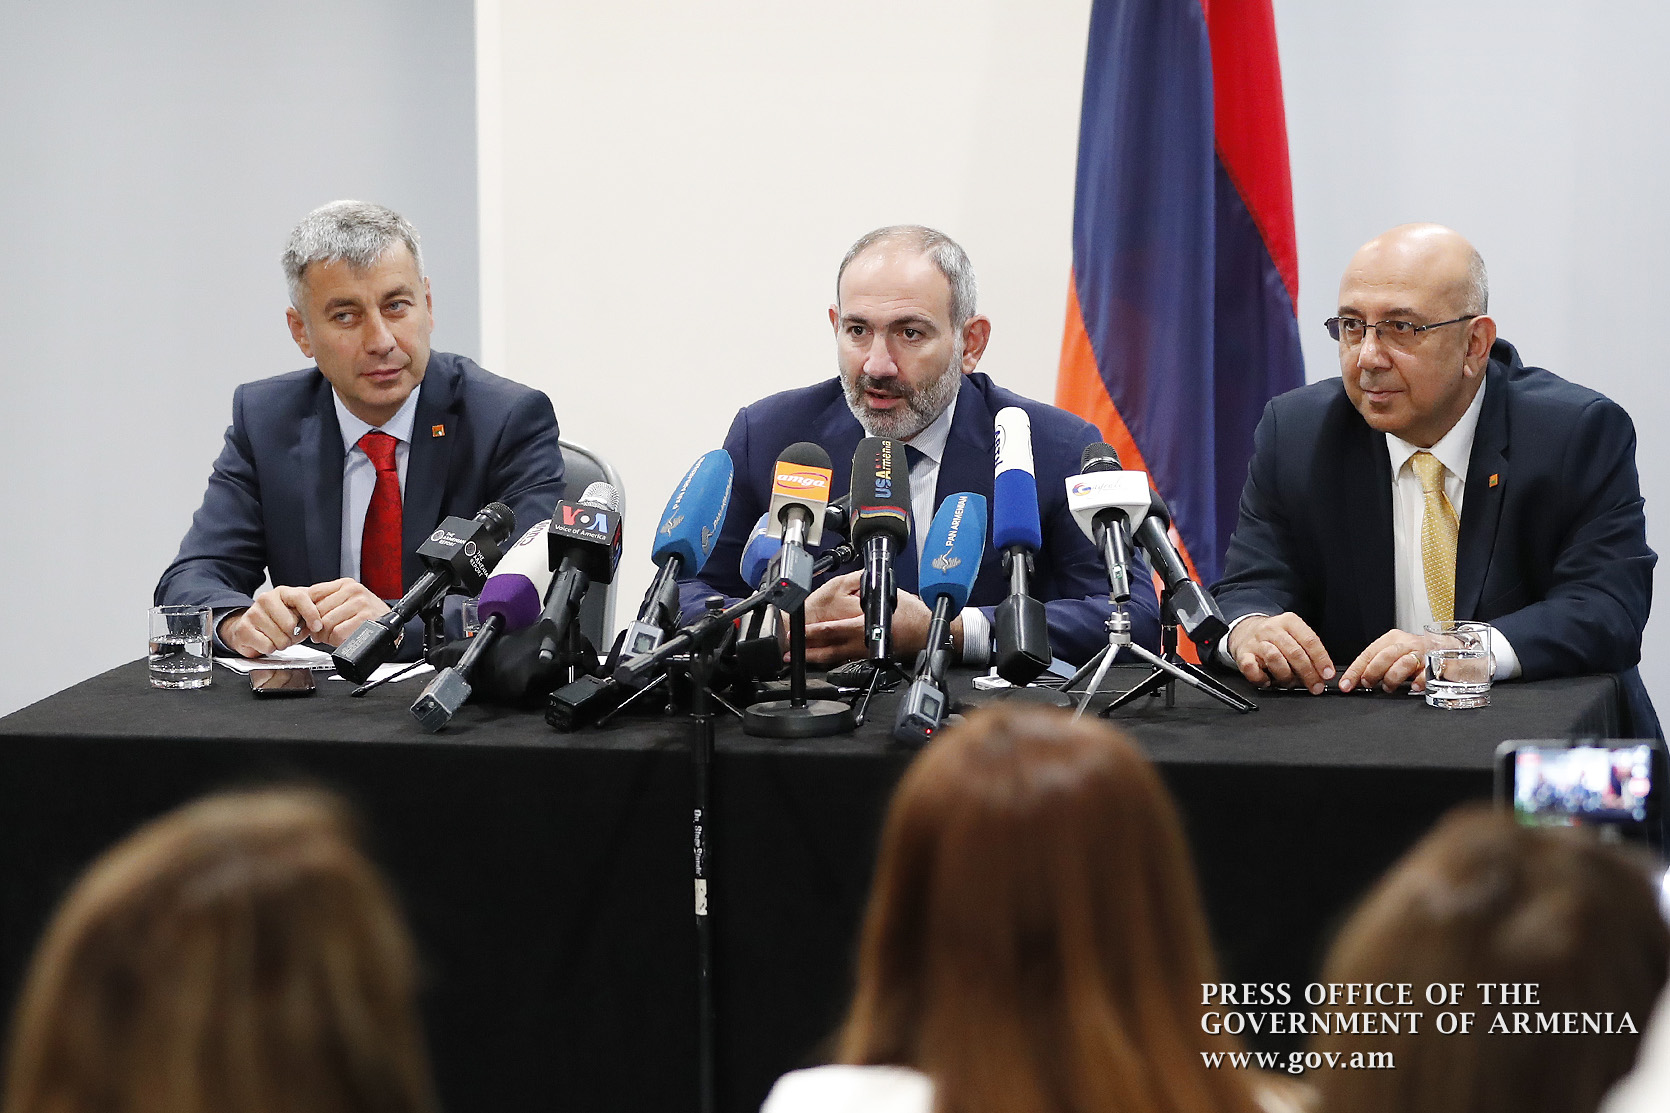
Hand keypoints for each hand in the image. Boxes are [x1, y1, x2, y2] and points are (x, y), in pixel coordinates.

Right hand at [218, 586, 324, 657]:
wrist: (250, 628)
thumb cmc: (277, 620)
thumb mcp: (297, 611)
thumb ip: (312, 610)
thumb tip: (328, 612)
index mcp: (282, 593)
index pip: (300, 598)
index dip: (311, 614)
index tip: (317, 627)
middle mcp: (266, 599)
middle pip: (290, 624)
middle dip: (294, 635)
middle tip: (290, 634)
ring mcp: (253, 613)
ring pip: (280, 637)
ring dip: (282, 643)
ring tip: (277, 637)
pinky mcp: (244, 629)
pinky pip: (267, 646)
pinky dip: (270, 648)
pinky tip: (267, 641)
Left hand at [306, 578, 391, 646]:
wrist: (393, 629)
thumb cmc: (368, 617)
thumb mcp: (348, 601)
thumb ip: (327, 602)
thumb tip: (303, 612)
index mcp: (347, 584)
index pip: (314, 593)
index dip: (308, 610)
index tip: (310, 620)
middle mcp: (354, 591)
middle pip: (318, 610)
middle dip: (316, 627)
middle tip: (321, 634)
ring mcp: (361, 604)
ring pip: (326, 623)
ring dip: (325, 635)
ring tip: (332, 637)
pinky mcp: (365, 619)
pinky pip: (338, 633)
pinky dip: (336, 641)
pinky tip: (342, 640)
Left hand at [800, 573, 960, 667]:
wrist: (925, 632)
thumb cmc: (910, 614)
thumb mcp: (887, 594)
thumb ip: (866, 591)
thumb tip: (849, 588)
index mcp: (864, 627)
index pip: (833, 630)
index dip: (814, 633)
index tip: (799, 633)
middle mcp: (861, 643)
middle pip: (828, 648)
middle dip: (807, 650)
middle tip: (787, 652)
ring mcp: (863, 653)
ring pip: (833, 657)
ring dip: (813, 658)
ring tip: (796, 658)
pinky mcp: (865, 657)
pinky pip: (842, 659)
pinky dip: (827, 660)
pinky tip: (816, 659)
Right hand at [1225, 612, 1334, 693]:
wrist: (1244, 630)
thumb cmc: (1274, 637)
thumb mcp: (1293, 635)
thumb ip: (1307, 651)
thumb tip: (1322, 674)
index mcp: (1289, 622)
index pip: (1309, 641)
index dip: (1321, 660)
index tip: (1327, 675)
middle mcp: (1272, 629)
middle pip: (1295, 652)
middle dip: (1308, 673)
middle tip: (1315, 686)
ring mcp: (1256, 642)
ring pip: (1275, 658)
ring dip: (1286, 676)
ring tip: (1289, 683)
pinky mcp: (1242, 654)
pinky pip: (1251, 668)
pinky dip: (1261, 678)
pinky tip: (1267, 681)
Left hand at [1339, 628, 1450, 693]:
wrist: (1451, 650)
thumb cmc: (1418, 655)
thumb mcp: (1396, 656)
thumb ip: (1379, 666)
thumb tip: (1357, 681)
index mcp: (1393, 639)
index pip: (1369, 654)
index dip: (1356, 671)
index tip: (1347, 684)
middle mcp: (1407, 643)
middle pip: (1385, 656)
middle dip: (1373, 672)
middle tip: (1368, 684)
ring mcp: (1424, 653)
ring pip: (1403, 663)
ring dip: (1392, 678)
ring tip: (1389, 687)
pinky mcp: (1439, 663)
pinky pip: (1427, 673)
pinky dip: (1418, 682)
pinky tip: (1413, 687)